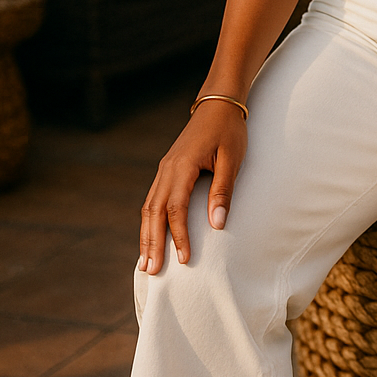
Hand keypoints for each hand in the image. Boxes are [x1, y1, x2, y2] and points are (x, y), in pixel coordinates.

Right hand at [138, 101, 247, 274]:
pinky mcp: (166, 170)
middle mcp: (167, 169)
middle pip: (154, 212)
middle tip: (150, 271)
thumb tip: (217, 225)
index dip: (178, 235)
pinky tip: (150, 237)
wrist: (218, 105)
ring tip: (145, 262)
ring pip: (149, 208)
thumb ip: (223, 191)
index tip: (184, 259)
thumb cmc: (228, 131)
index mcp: (182, 167)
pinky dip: (149, 221)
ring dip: (146, 235)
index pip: (175, 208)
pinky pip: (153, 200)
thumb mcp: (232, 160)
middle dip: (152, 243)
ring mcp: (164, 169)